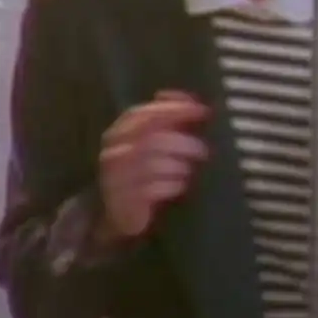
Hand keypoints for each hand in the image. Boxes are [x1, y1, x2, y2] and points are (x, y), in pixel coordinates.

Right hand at [98, 90, 208, 237]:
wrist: (119, 213)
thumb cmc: (142, 171)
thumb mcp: (152, 143)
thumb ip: (170, 121)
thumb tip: (197, 104)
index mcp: (119, 131)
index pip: (145, 113)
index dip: (175, 109)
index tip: (203, 111)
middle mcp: (114, 151)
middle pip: (152, 139)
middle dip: (183, 143)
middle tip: (203, 151)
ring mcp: (116, 177)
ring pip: (154, 165)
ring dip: (180, 167)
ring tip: (189, 170)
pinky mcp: (125, 201)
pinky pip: (155, 189)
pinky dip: (174, 185)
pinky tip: (181, 186)